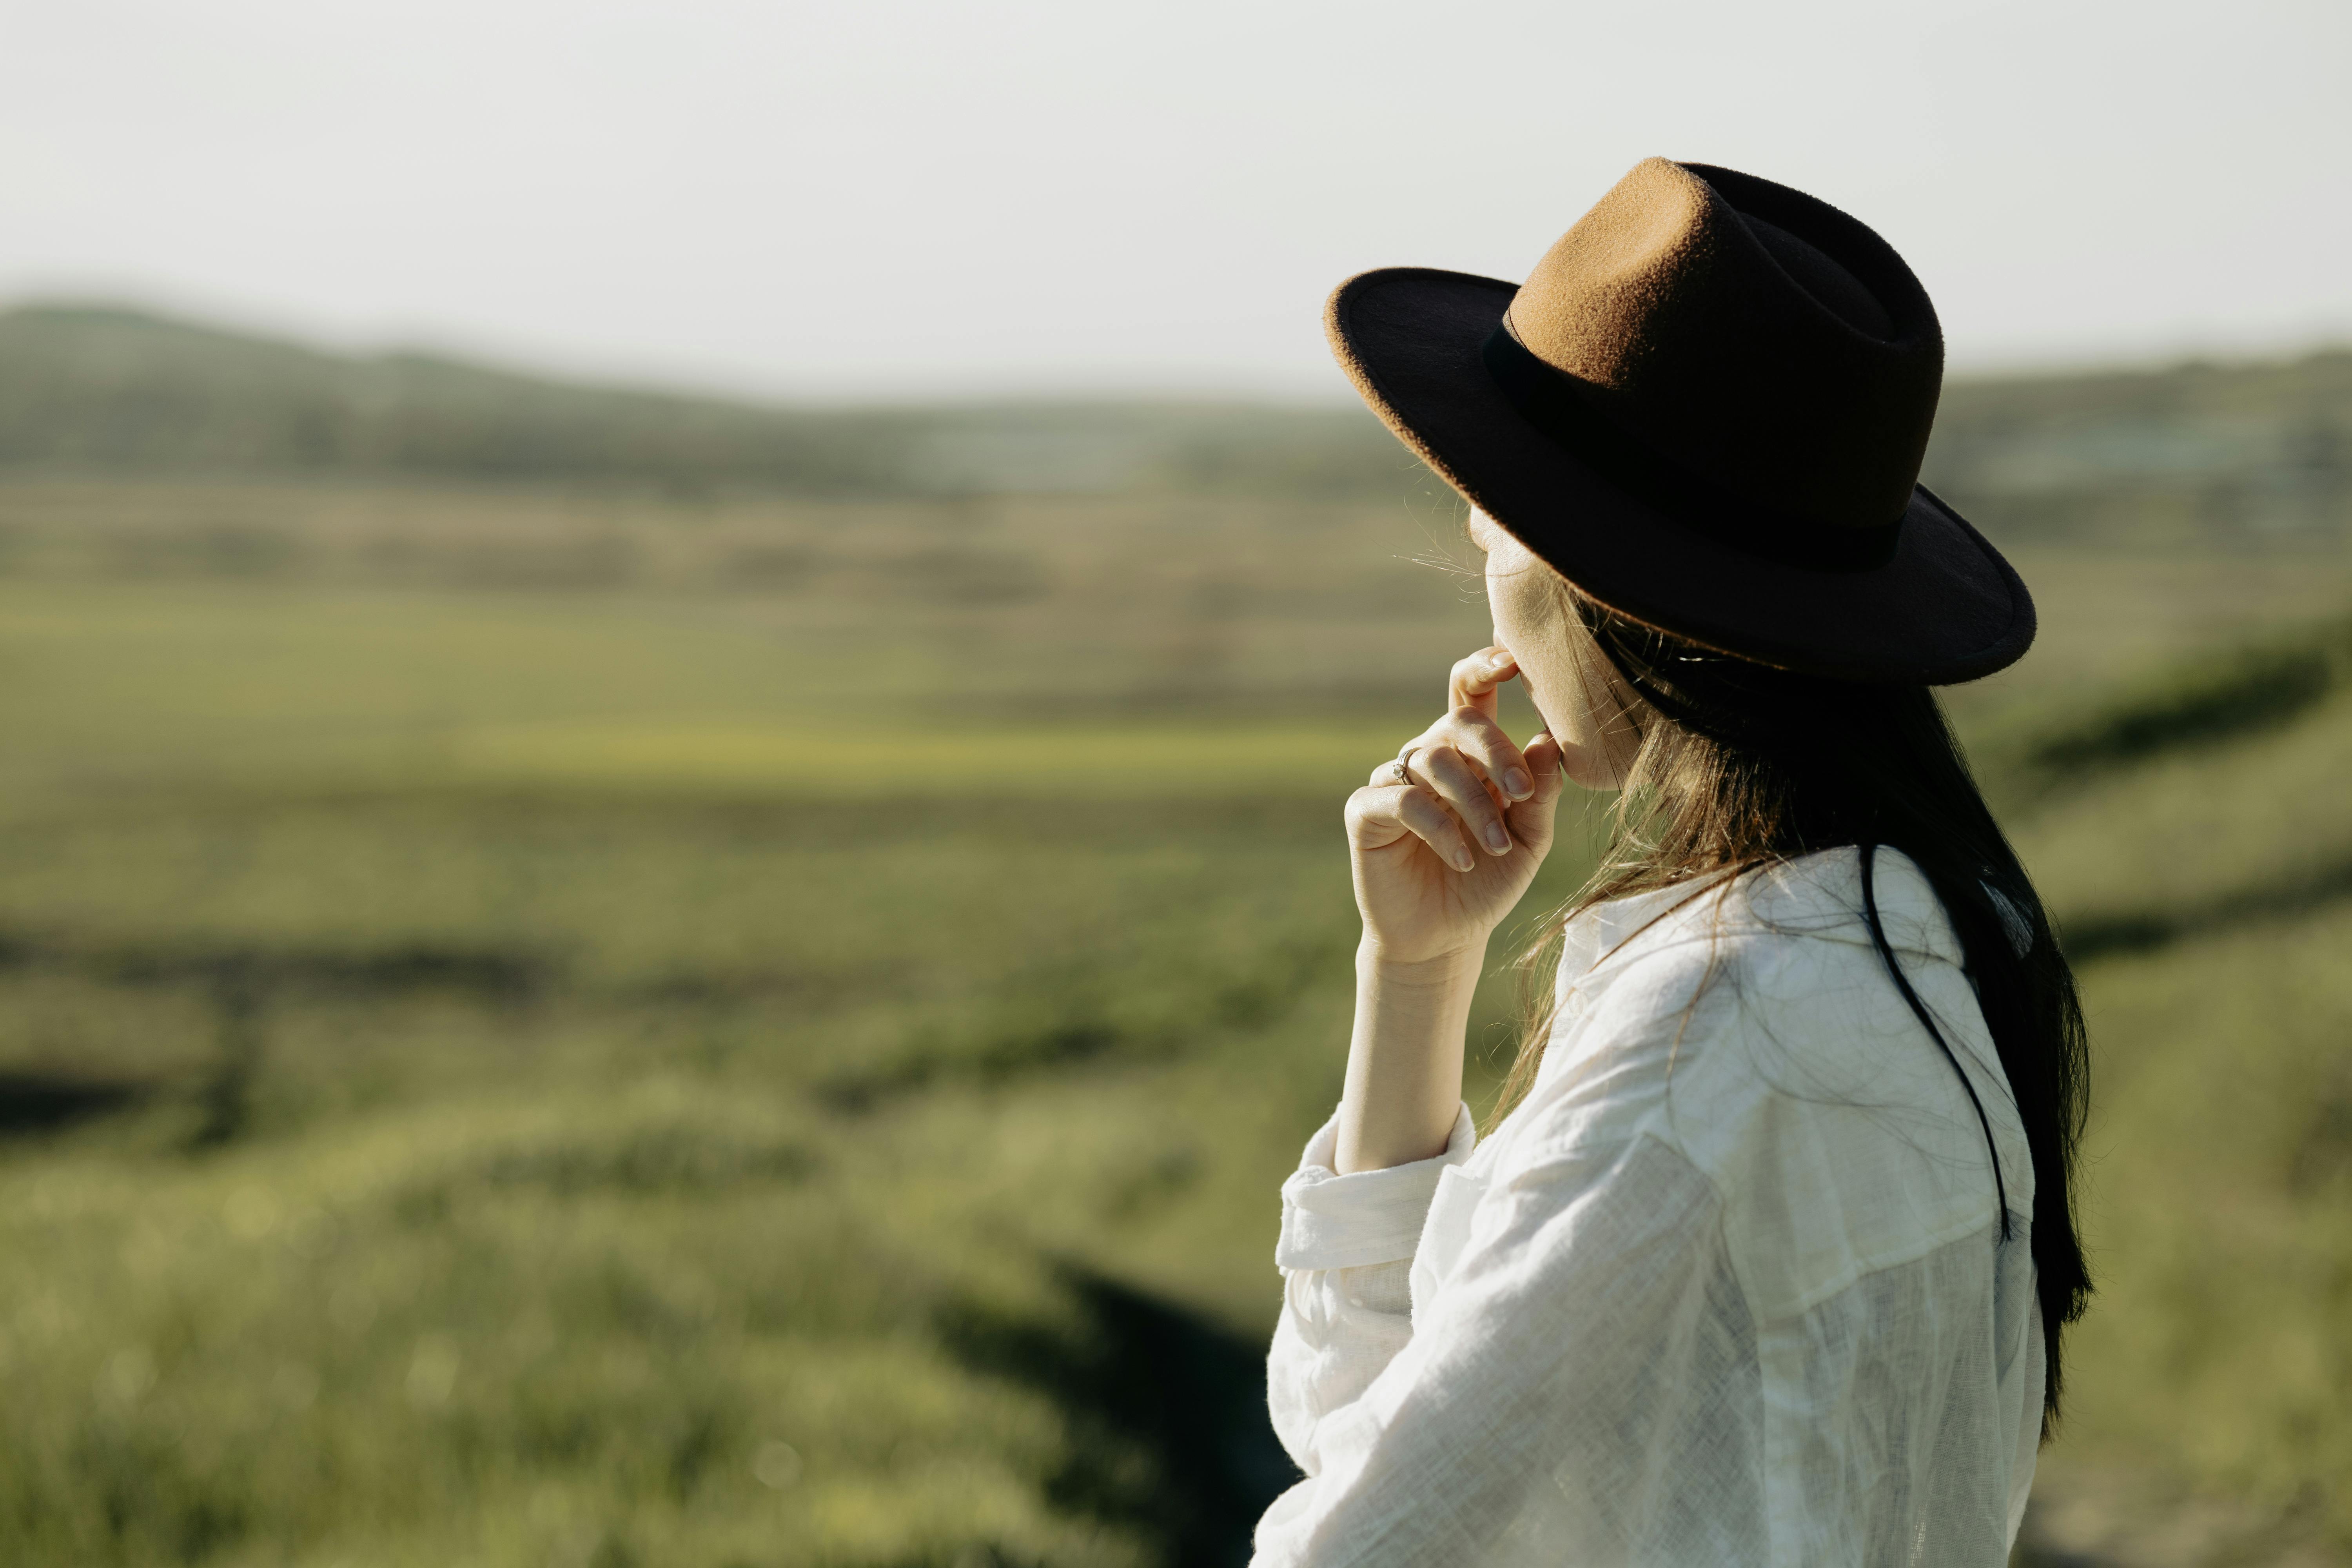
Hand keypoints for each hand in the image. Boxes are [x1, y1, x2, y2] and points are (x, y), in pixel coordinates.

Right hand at [1344, 646, 1567, 966]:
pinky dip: (1439, 827)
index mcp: (1470, 754)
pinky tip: (1462, 858)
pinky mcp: (1366, 812)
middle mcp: (1429, 757)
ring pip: (1432, 760)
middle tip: (1521, 793)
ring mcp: (1393, 781)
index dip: (1486, 665)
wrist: (1444, 939)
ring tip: (1495, 847)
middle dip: (1495, 752)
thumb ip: (1539, 792)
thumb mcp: (1528, 840)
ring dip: (1473, 803)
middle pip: (1458, 723)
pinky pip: (1402, 800)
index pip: (1472, 692)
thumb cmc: (1488, 882)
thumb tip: (1547, 739)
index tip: (1513, 660)